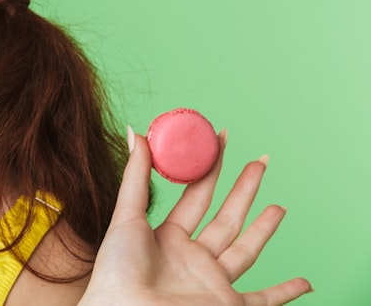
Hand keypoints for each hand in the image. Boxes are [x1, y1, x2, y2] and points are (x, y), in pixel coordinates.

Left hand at [81, 129, 311, 305]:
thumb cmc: (116, 272)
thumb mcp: (126, 217)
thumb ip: (135, 177)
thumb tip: (137, 132)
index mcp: (166, 237)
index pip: (195, 196)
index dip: (210, 169)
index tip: (221, 141)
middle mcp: (192, 258)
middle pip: (225, 218)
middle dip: (244, 190)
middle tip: (261, 161)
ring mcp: (211, 282)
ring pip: (246, 250)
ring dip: (264, 229)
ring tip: (280, 207)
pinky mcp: (227, 305)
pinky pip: (263, 301)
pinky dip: (285, 294)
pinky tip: (304, 284)